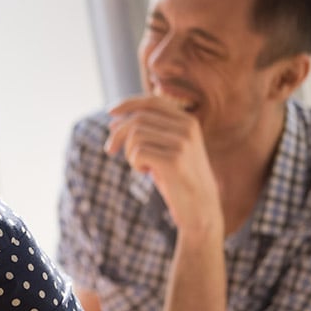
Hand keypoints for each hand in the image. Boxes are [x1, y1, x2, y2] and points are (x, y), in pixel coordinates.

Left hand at [105, 94, 221, 234]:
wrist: (200, 208)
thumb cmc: (178, 179)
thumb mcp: (164, 150)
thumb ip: (146, 133)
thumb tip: (113, 121)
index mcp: (187, 121)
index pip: (152, 101)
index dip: (128, 104)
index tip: (110, 113)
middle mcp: (187, 127)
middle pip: (138, 118)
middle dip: (118, 134)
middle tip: (109, 150)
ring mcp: (182, 142)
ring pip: (135, 135)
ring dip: (129, 153)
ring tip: (141, 166)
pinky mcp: (175, 160)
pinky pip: (138, 153)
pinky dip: (135, 163)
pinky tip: (147, 172)